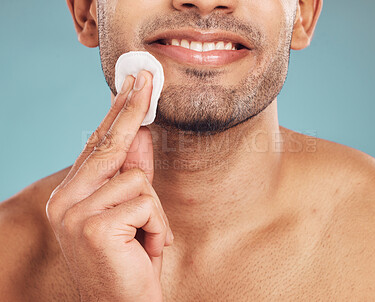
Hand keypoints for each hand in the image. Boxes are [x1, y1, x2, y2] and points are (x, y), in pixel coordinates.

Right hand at [46, 71, 172, 301]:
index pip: (97, 146)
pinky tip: (145, 251)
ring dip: (154, 213)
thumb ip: (134, 174)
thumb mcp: (134, 213)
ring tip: (146, 241)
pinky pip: (146, 203)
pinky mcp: (95, 227)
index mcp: (71, 196)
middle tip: (147, 75)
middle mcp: (66, 200)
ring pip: (138, 179)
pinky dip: (157, 228)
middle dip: (131, 109)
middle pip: (108, 145)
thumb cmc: (129, 262)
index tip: (133, 85)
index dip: (117, 113)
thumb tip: (143, 133)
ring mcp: (76, 213)